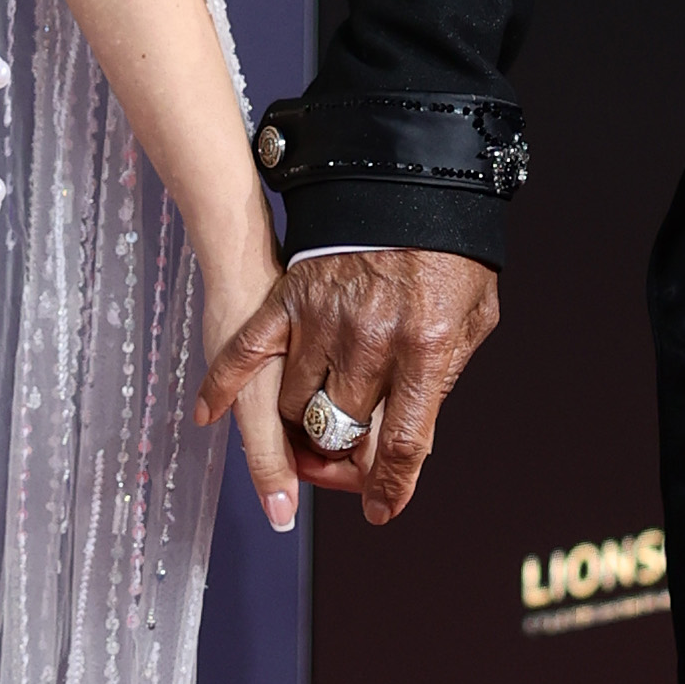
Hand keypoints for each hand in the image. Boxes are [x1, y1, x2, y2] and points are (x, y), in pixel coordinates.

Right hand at [194, 247, 500, 521]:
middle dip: (346, 460)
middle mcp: (374, 339)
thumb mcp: (474, 316)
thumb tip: (411, 433)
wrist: (415, 176)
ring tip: (314, 423)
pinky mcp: (289, 297)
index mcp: (428, 346)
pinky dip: (222, 390)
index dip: (390, 486)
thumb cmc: (451, 250)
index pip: (402, 443)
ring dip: (303, 425)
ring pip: (296, 405)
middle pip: (343, 432)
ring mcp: (325, 318)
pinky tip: (210, 417)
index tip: (382, 507)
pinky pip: (245, 354)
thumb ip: (444, 377)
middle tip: (347, 461)